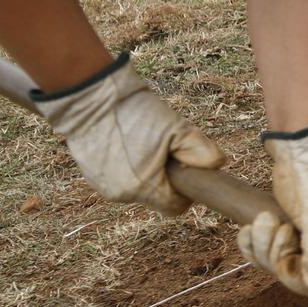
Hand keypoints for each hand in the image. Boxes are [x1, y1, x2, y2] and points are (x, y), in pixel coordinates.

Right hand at [33, 52, 224, 214]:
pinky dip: (128, 166)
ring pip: (138, 187)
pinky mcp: (92, 175)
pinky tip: (126, 142)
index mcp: (143, 188)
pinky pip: (119, 178)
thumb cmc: (133, 112)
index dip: (186, 191)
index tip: (186, 168)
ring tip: (143, 141)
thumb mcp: (176, 127)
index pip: (175, 207)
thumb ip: (200, 149)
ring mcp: (103, 186)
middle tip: (164, 148)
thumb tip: (217, 165)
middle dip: (166, 177)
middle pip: (157, 196)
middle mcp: (121, 194)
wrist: (90, 99)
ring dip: (146, 171)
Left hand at [237, 112, 307, 297]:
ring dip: (264, 247)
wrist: (304, 150)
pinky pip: (266, 254)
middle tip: (279, 229)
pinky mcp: (288, 232)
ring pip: (281, 265)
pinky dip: (253, 245)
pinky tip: (247, 230)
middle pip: (302, 277)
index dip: (307, 282)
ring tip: (264, 220)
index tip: (290, 264)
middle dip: (279, 257)